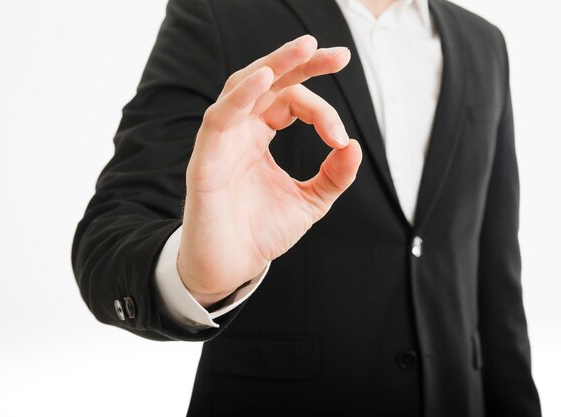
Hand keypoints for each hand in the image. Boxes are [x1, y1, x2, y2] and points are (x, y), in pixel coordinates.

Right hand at [178, 35, 362, 306]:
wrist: (232, 267)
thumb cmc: (261, 232)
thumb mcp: (310, 202)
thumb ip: (333, 176)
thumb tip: (355, 147)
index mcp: (259, 136)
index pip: (291, 101)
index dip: (322, 111)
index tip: (340, 138)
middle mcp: (240, 131)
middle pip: (267, 81)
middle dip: (302, 62)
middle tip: (338, 55)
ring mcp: (221, 141)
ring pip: (242, 86)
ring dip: (274, 65)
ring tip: (306, 48)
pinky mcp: (205, 158)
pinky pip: (220, 117)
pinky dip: (241, 95)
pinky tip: (265, 78)